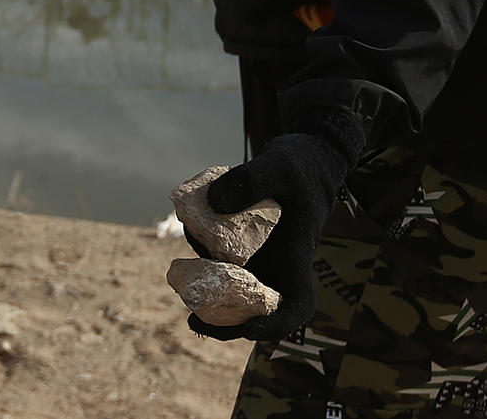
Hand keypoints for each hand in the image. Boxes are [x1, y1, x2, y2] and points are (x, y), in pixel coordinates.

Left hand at [184, 107, 366, 342]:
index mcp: (297, 256)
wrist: (305, 158)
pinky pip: (224, 257)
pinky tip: (188, 229)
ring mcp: (262, 255)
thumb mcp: (278, 164)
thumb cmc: (300, 164)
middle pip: (258, 308)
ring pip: (236, 286)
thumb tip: (213, 205)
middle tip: (194, 320)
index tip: (250, 328)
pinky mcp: (245, 241)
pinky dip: (206, 254)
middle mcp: (279, 263)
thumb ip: (249, 181)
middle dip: (228, 321)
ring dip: (210, 290)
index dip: (275, 324)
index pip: (297, 304)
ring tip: (180, 280)